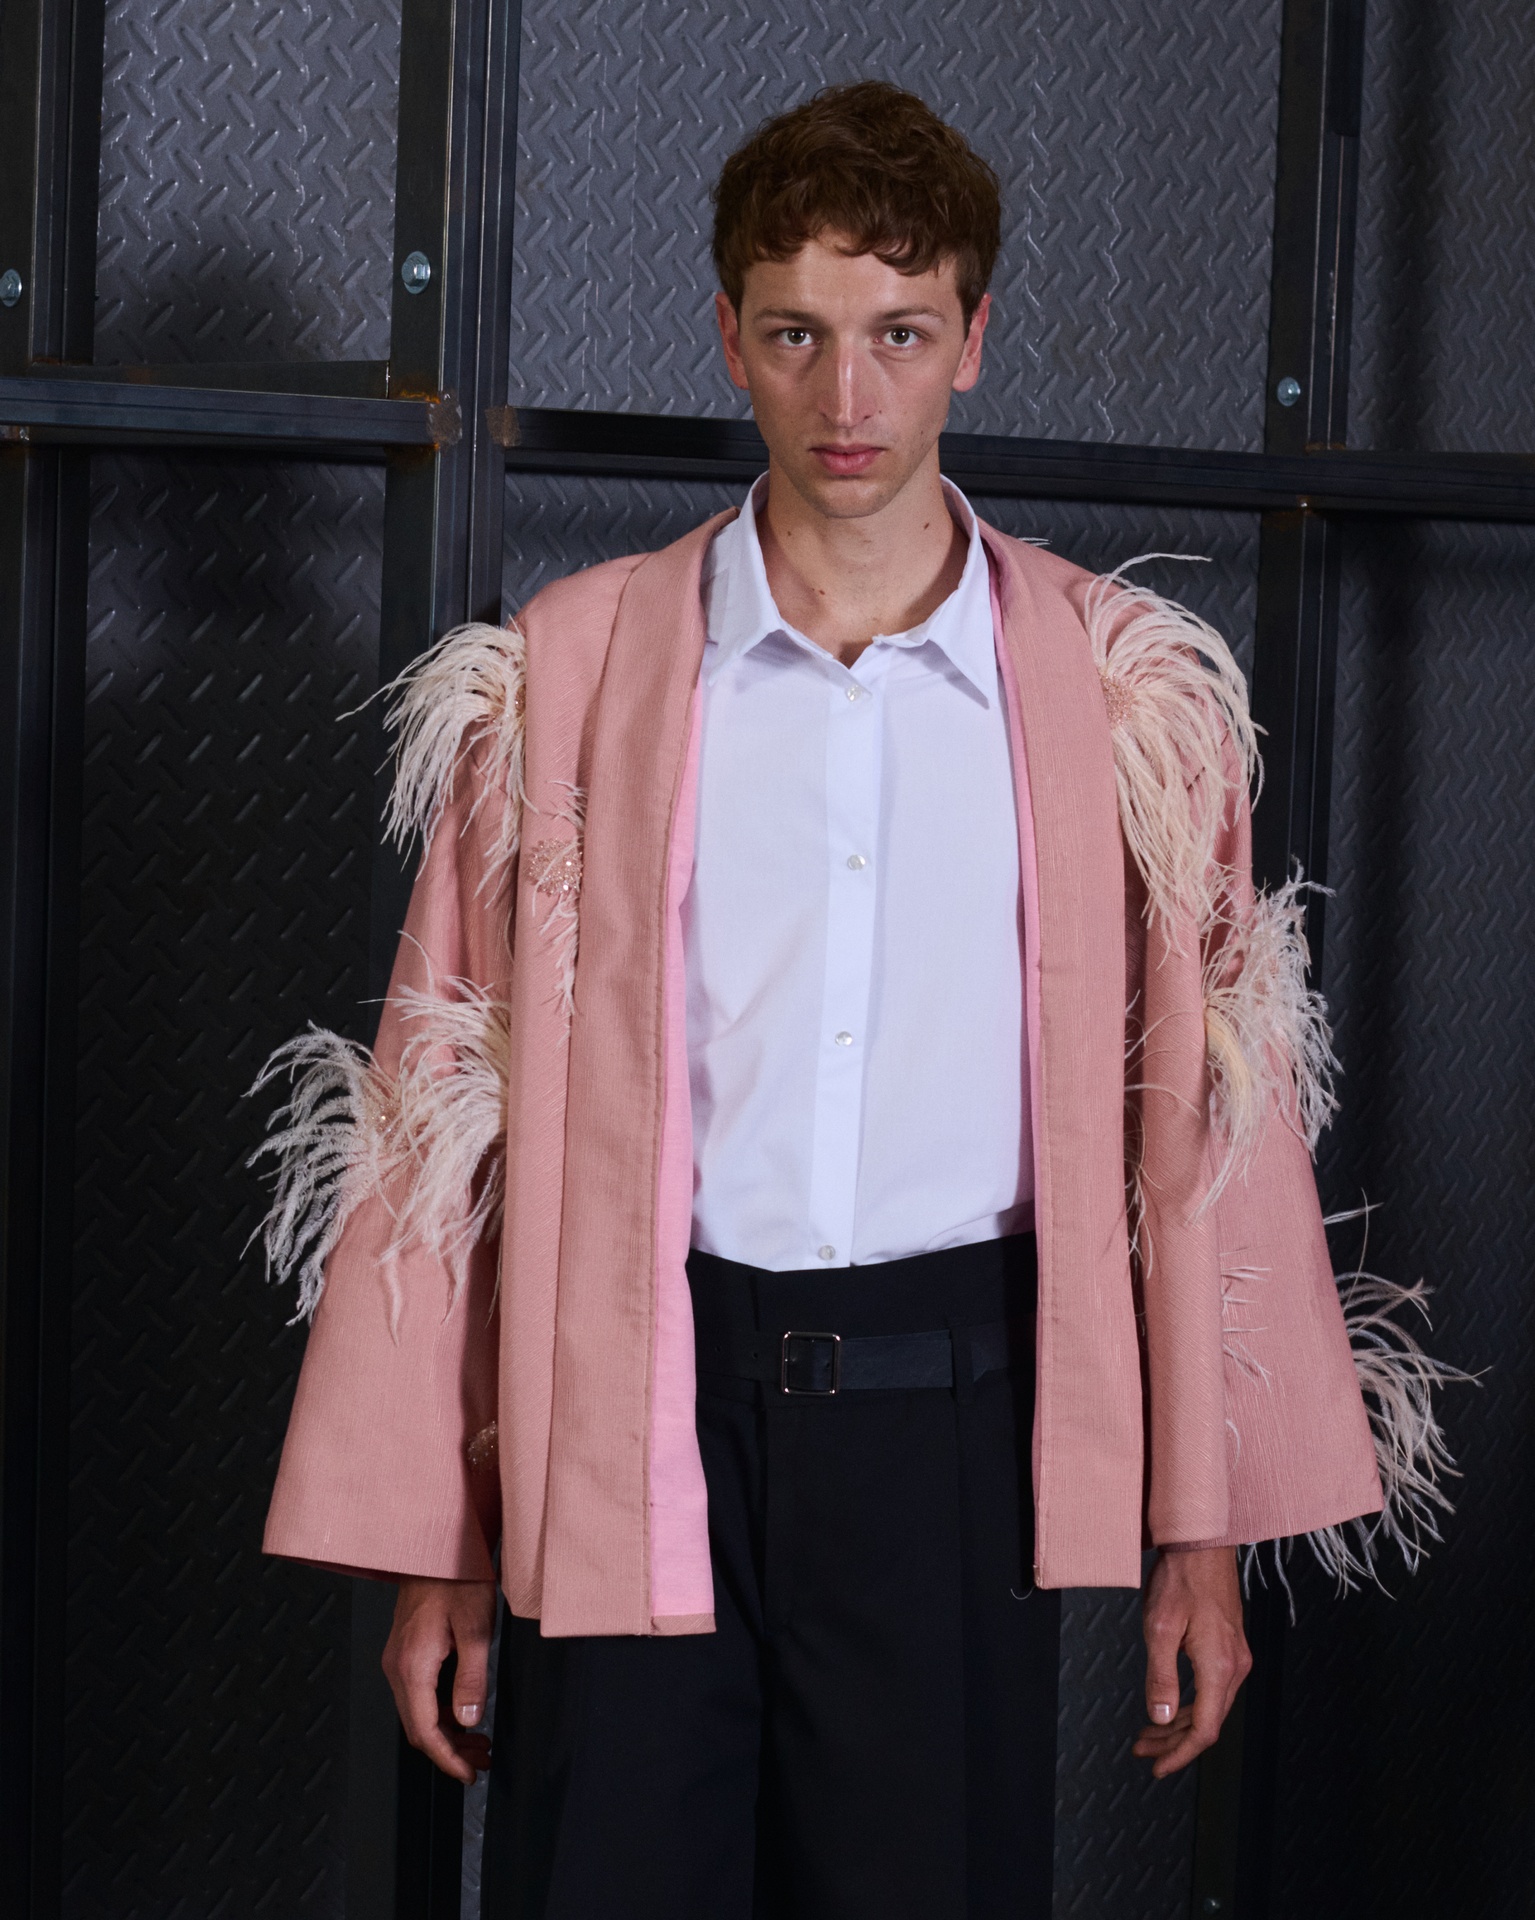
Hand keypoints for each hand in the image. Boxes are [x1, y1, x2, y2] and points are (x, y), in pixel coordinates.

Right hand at [382, 1575, 497, 1782]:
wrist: (437, 1544)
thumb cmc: (457, 1576)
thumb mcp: (476, 1627)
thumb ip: (471, 1679)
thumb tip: (468, 1721)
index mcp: (412, 1666)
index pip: (425, 1732)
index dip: (447, 1760)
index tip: (468, 1775)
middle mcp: (398, 1666)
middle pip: (419, 1728)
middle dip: (450, 1751)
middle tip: (482, 1761)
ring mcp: (399, 1658)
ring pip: (418, 1712)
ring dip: (447, 1732)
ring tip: (480, 1742)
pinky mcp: (406, 1650)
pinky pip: (419, 1693)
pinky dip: (441, 1710)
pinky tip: (464, 1711)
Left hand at [1131, 1546, 1251, 1777]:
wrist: (1201, 1542)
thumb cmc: (1180, 1578)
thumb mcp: (1160, 1627)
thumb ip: (1161, 1676)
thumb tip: (1160, 1718)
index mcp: (1219, 1667)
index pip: (1203, 1730)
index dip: (1180, 1754)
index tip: (1156, 1767)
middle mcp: (1234, 1667)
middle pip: (1207, 1722)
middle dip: (1173, 1742)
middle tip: (1142, 1750)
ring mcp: (1235, 1656)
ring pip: (1210, 1707)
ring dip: (1179, 1724)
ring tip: (1148, 1734)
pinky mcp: (1229, 1646)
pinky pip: (1211, 1689)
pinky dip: (1189, 1704)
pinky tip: (1169, 1706)